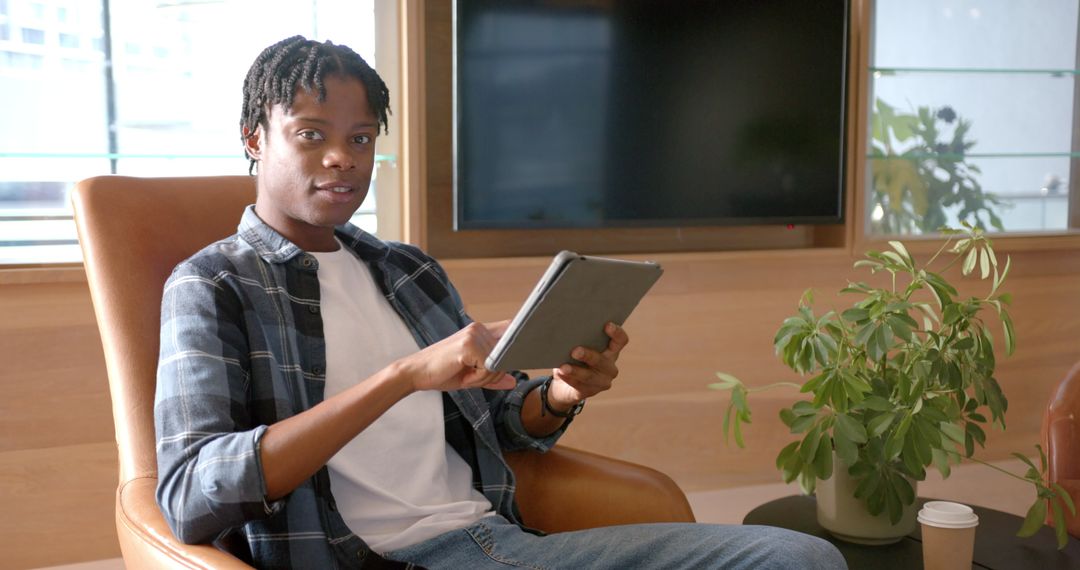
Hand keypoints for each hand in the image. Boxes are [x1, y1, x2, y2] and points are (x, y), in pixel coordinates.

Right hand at [400, 321, 516, 392]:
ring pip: (498, 364)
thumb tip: (513, 381)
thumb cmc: (442, 372)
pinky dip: (477, 379)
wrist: (416, 373)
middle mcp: (479, 328)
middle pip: (508, 354)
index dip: (519, 344)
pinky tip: (463, 376)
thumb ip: (493, 376)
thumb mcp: (472, 375)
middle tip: (473, 376)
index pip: (512, 330)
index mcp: (481, 330)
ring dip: (484, 378)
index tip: (522, 354)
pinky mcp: (468, 345)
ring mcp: (474, 335)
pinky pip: (488, 368)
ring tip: (465, 375)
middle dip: (495, 373)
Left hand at [546, 322, 628, 408]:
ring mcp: (602, 381)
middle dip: (589, 356)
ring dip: (575, 370)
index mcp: (611, 351)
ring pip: (589, 376)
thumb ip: (578, 340)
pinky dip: (568, 379)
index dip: (617, 333)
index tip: (607, 325)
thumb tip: (567, 333)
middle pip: (603, 361)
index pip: (620, 341)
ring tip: (563, 367)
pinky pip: (579, 386)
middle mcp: (610, 367)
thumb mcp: (576, 347)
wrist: (565, 385)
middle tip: (575, 351)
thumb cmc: (573, 359)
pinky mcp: (589, 392)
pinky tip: (560, 374)